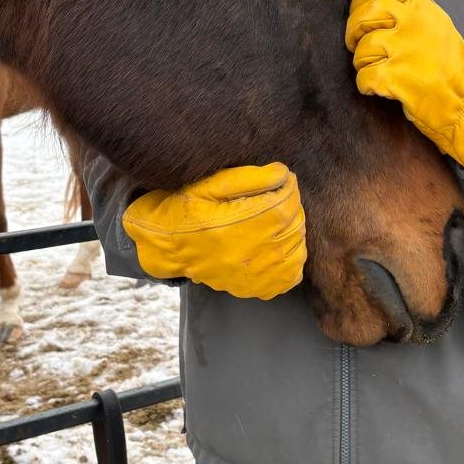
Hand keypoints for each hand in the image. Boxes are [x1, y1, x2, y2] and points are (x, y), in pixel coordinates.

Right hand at [122, 163, 305, 298]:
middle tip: (274, 198)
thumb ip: (250, 177)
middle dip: (291, 207)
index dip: (288, 186)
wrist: (166, 244)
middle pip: (294, 224)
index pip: (286, 201)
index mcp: (241, 223)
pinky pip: (290, 276)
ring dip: (292, 231)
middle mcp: (251, 252)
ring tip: (273, 221)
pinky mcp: (254, 289)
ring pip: (297, 248)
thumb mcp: (212, 184)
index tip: (280, 180)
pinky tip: (274, 247)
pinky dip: (291, 260)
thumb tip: (284, 174)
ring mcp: (255, 275)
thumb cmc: (186, 209)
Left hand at [345, 0, 463, 165]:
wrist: (462, 103)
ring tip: (373, 68)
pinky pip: (364, 75)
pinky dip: (365, 84)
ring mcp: (404, 50)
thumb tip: (373, 0)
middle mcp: (415, 24)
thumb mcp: (438, 26)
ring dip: (361, 61)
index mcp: (425, 9)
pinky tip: (376, 87)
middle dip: (354, 28)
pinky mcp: (395, 77)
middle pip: (367, 11)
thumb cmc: (447, 67)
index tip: (358, 9)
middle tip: (354, 41)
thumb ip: (412, 10)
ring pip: (362, 47)